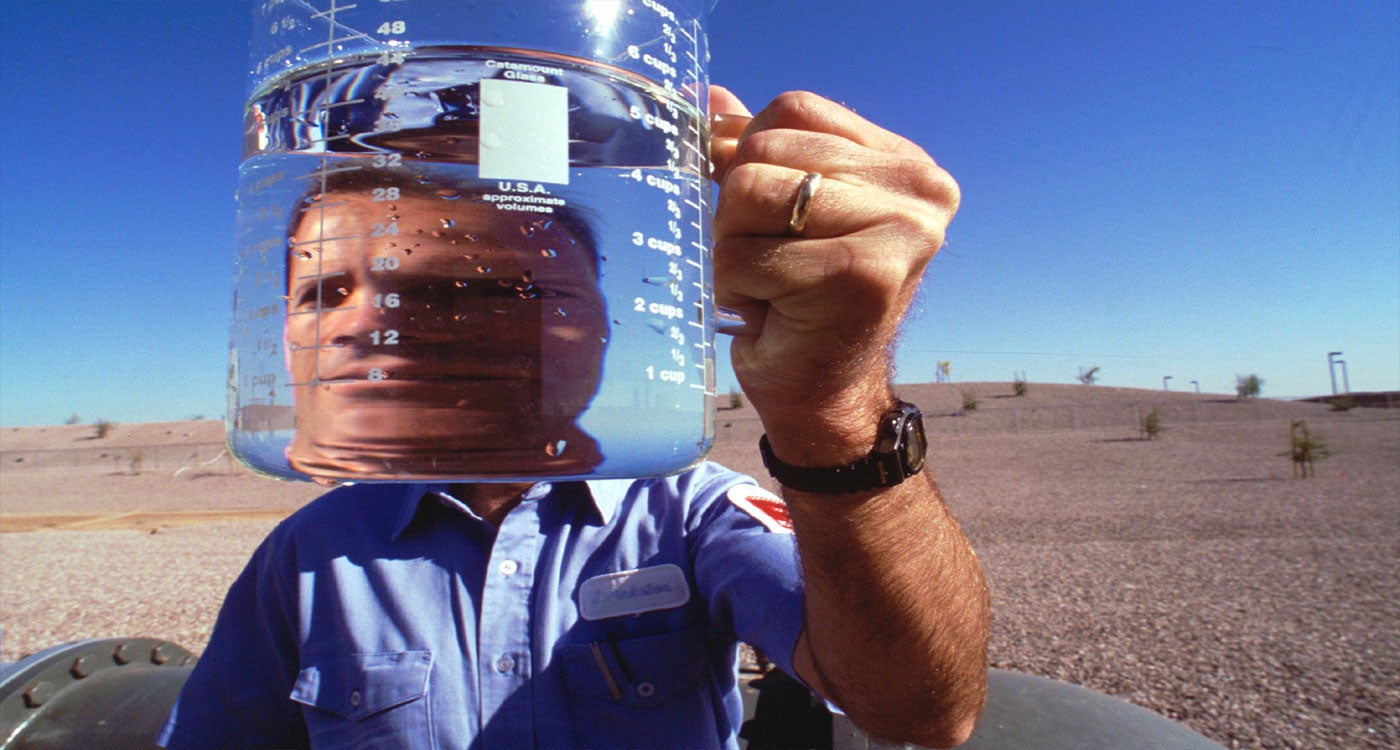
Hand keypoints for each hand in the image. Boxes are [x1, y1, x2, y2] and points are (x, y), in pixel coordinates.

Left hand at [709, 87, 959, 458]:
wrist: (822, 393)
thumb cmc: (798, 301)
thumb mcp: (779, 211)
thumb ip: (756, 151)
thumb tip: (710, 100)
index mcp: (905, 164)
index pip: (792, 110)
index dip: (751, 157)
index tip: (774, 218)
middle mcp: (919, 190)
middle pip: (763, 151)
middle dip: (738, 213)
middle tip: (772, 263)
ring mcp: (899, 231)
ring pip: (749, 196)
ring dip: (734, 250)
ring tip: (771, 285)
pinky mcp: (863, 275)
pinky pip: (743, 257)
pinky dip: (737, 290)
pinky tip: (773, 314)